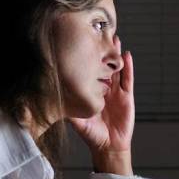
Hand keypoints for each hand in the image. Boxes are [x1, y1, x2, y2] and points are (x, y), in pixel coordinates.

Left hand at [69, 35, 134, 173]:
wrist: (108, 146)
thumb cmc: (91, 134)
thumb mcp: (76, 118)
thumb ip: (67, 108)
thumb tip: (51, 99)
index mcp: (92, 92)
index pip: (89, 71)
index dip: (86, 58)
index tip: (81, 42)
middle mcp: (104, 89)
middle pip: (103, 65)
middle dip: (101, 50)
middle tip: (98, 33)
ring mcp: (116, 92)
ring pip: (116, 68)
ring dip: (115, 54)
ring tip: (113, 38)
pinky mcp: (127, 97)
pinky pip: (128, 79)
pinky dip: (128, 67)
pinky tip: (126, 56)